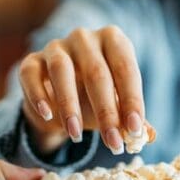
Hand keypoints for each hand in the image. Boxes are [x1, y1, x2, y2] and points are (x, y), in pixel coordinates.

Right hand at [18, 25, 148, 154]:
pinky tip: (48, 117)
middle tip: (112, 142)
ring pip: (61, 69)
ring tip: (76, 134)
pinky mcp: (31, 61)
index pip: (126, 68)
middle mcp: (84, 37)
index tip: (135, 129)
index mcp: (113, 40)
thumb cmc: (96, 97)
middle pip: (96, 72)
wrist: (59, 98)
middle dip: (106, 112)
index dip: (132, 100)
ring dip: (69, 105)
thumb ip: (133, 118)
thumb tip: (149, 136)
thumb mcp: (117, 106)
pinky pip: (31, 74)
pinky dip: (38, 96)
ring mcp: (55, 46)